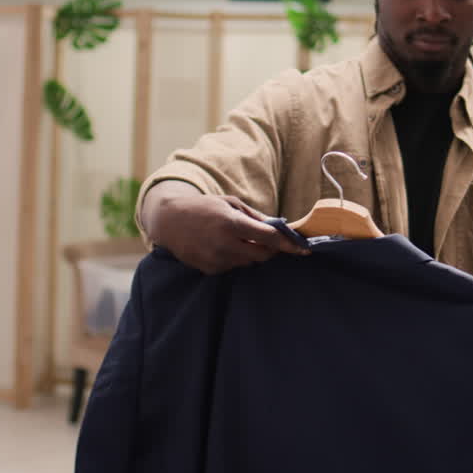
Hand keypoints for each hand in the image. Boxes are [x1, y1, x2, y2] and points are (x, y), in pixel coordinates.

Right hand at [142, 182, 307, 274]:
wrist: (170, 221)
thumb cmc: (203, 208)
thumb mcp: (230, 203)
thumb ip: (255, 216)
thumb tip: (279, 227)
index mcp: (231, 223)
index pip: (268, 238)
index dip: (288, 244)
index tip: (303, 249)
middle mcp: (224, 244)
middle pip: (262, 256)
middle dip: (269, 250)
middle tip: (267, 240)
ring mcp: (216, 259)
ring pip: (247, 263)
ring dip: (249, 253)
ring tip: (235, 238)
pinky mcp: (210, 269)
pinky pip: (232, 267)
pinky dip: (234, 259)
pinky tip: (221, 246)